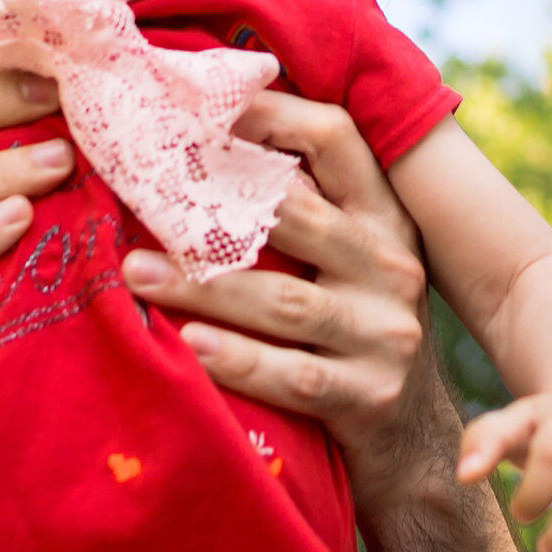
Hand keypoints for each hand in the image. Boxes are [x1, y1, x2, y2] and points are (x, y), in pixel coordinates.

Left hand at [121, 90, 452, 510]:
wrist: (415, 447)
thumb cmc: (354, 336)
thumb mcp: (350, 264)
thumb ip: (303, 210)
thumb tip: (200, 141)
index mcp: (384, 218)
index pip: (337, 139)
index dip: (271, 112)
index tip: (198, 104)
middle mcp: (391, 267)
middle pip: (298, 216)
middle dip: (212, 202)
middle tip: (138, 189)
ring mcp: (386, 335)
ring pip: (285, 302)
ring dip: (204, 286)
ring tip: (136, 273)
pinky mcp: (370, 397)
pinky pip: (293, 376)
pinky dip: (239, 360)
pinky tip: (190, 346)